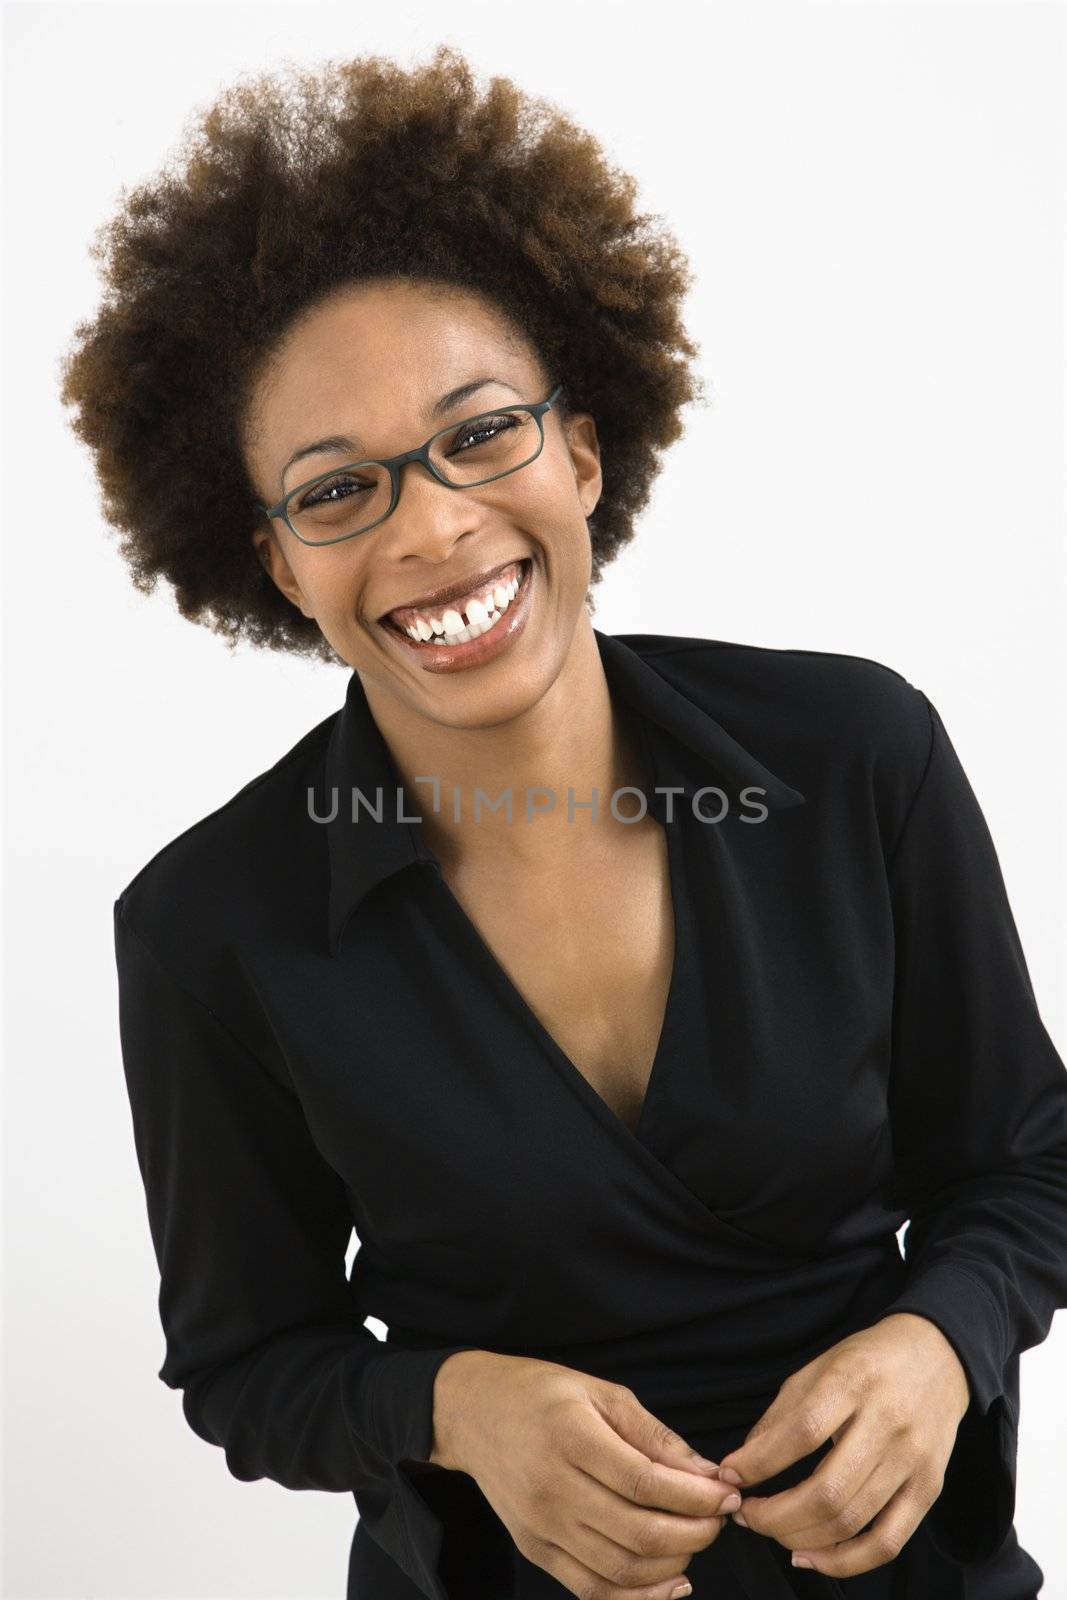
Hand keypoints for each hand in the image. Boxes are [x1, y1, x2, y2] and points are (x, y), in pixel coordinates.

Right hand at [430, 1350, 740, 1599]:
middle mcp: (552, 1487)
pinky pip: (592, 1590)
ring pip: (621, 1568)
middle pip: (638, 1532)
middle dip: (695, 1532)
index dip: (696, 1496)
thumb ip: (654, 1435)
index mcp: (570, 1435)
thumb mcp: (600, 1392)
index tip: (728, 1493)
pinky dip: (637, 1596)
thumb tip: (707, 1473)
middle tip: (720, 1518)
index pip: (645, 1481)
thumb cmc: (540, 1393)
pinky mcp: (535, 1550)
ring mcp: (541, 1526)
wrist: (471, 1412)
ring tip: (697, 1539)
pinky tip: (669, 1580)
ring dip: (673, 1563)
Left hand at [710, 1313, 971, 1578]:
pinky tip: (812, 1557)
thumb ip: (780, 1415)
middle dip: (775, 1515)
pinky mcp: (929, 1488)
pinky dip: (846, 1562)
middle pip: (827, 1491)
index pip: (801, 1433)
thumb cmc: (867, 1361)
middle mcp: (887, 1422)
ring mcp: (912, 1459)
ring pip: (852, 1521)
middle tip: (746, 1515)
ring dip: (801, 1539)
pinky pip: (887, 1542)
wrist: (937, 1356)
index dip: (759, 1462)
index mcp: (853, 1381)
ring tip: (772, 1532)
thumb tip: (742, 1465)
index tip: (730, 1476)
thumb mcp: (818, 1368)